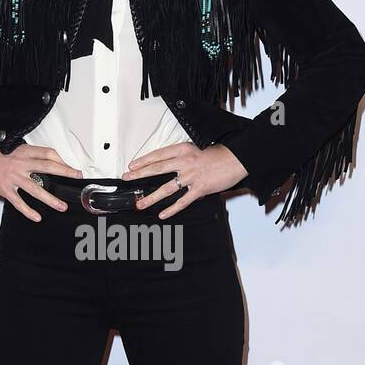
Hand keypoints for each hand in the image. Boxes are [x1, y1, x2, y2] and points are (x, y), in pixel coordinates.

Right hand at [0, 142, 82, 221]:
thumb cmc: (1, 161)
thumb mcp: (20, 154)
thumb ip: (35, 159)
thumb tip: (55, 165)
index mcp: (25, 154)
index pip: (47, 154)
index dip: (61, 161)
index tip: (72, 169)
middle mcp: (21, 164)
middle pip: (46, 166)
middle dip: (63, 172)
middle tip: (75, 177)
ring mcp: (13, 177)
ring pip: (35, 189)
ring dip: (50, 199)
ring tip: (61, 206)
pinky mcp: (5, 189)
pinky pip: (19, 202)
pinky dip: (28, 211)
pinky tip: (37, 217)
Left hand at [121, 142, 248, 217]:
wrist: (237, 159)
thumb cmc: (219, 154)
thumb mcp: (197, 149)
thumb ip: (183, 158)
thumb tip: (170, 167)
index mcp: (183, 149)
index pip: (158, 155)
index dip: (143, 161)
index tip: (132, 165)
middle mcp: (185, 162)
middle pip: (157, 169)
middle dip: (139, 175)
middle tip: (127, 179)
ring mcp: (191, 176)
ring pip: (166, 188)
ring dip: (151, 197)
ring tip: (140, 204)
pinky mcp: (200, 188)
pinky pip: (182, 201)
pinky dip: (172, 209)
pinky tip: (163, 215)